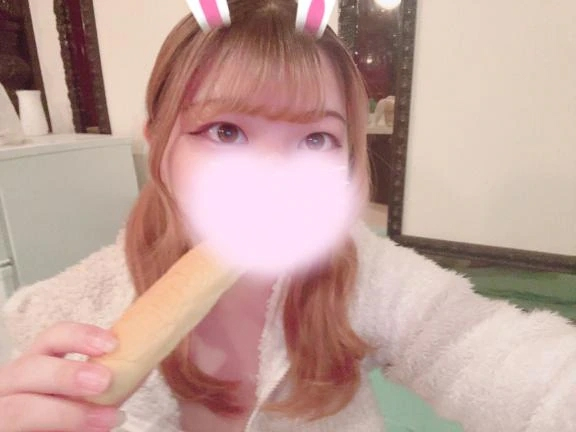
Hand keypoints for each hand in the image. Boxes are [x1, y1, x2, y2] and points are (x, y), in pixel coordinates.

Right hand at [0, 321, 124, 430]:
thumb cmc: (65, 415)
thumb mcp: (86, 396)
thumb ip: (107, 383)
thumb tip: (143, 366)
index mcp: (37, 365)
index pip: (51, 338)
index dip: (79, 336)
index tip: (112, 344)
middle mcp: (13, 385)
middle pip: (28, 368)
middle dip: (67, 374)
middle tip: (104, 381)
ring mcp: (2, 412)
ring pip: (19, 409)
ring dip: (66, 413)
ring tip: (106, 420)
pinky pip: (18, 430)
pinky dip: (55, 431)